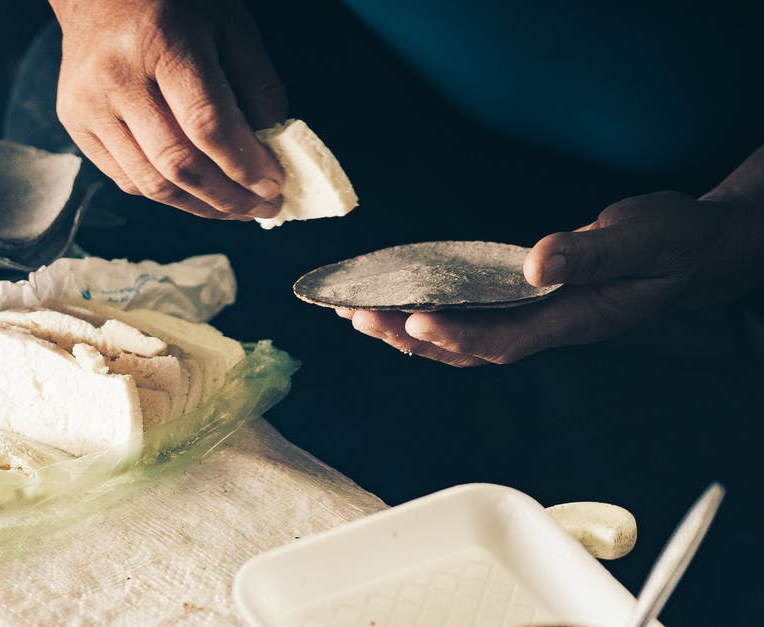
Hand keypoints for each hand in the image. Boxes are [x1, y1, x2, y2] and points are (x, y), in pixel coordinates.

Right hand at [50, 0, 286, 219]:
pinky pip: (126, 179)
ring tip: (236, 211)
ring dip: (200, 207)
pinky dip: (168, 196)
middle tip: (264, 208)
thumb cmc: (172, 1)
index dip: (245, 165)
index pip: (206, 124)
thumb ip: (256, 83)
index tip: (274, 186)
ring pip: (149, 184)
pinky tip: (198, 195)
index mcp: (161, 41)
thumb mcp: (229, 23)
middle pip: (176, 164)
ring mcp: (88, 104)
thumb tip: (271, 149)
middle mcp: (116, 76)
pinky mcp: (74, 124)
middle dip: (228, 198)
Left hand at [337, 191, 763, 365]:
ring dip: (414, 331)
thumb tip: (536, 264)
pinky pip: (477, 318)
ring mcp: (541, 317)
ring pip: (468, 338)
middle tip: (360, 319)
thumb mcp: (643, 237)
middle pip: (471, 348)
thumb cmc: (678, 242)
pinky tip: (405, 305)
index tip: (410, 318)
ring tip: (363, 318)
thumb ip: (592, 251)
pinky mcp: (535, 301)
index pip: (503, 338)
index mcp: (574, 319)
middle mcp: (550, 326)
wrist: (702, 249)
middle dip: (412, 337)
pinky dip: (438, 314)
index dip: (455, 334)